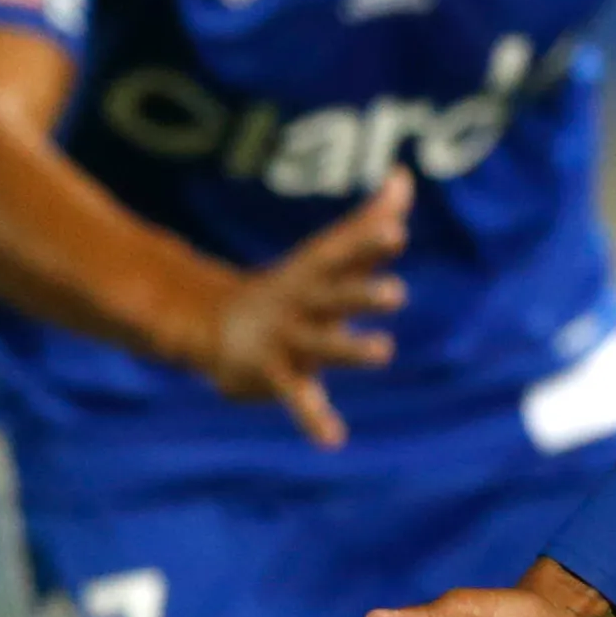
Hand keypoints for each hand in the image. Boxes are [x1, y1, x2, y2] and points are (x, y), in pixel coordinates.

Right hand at [204, 168, 411, 447]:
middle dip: (362, 293)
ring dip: (349, 348)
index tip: (397, 230)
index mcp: (315, 274)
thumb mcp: (327, 257)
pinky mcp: (275, 373)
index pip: (343, 253)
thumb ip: (368, 222)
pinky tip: (333, 439)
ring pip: (321, 345)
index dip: (368, 242)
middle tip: (398, 292)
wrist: (211, 325)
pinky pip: (298, 398)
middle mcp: (302, 302)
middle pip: (334, 295)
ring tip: (384, 351)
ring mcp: (287, 338)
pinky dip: (314, 419)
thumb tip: (405, 177)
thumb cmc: (292, 289)